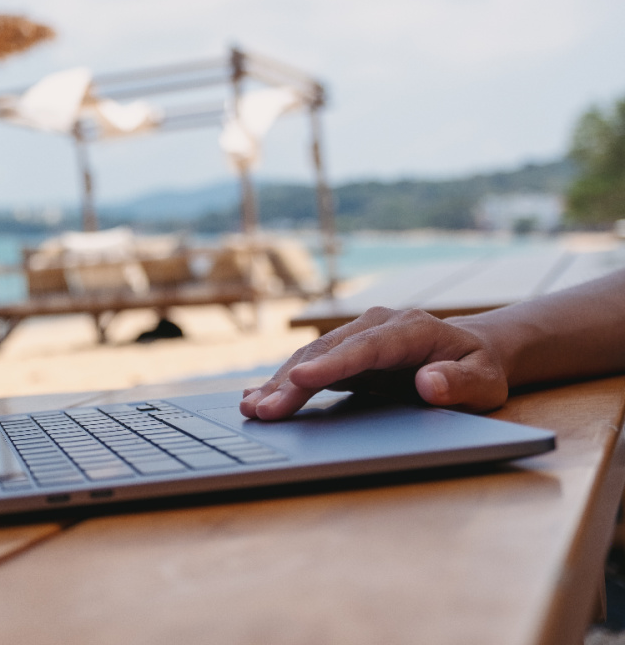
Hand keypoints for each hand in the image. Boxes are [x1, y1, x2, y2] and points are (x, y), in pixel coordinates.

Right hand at [239, 307, 510, 419]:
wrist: (471, 350)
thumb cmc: (479, 368)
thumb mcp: (484, 380)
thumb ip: (460, 382)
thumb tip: (430, 383)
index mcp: (409, 328)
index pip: (365, 347)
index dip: (332, 364)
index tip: (301, 380)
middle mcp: (374, 325)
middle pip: (326, 353)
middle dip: (291, 382)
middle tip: (262, 410)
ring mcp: (355, 337)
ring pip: (310, 358)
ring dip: (279, 384)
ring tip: (251, 409)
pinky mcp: (343, 354)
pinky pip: (309, 366)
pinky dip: (283, 383)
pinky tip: (256, 397)